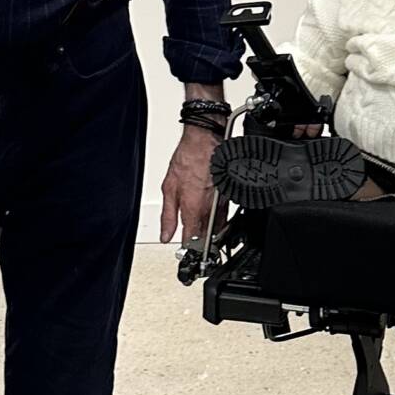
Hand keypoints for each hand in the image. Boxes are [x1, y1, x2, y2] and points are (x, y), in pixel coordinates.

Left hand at [160, 127, 218, 245]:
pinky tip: (212, 221)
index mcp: (193, 209)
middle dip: (200, 244)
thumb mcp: (168, 188)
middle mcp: (209, 209)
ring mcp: (221, 203)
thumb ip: (167, 216)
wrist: (206, 142)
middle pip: (206, 237)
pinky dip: (219, 222)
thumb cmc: (188, 159)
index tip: (185, 253)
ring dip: (210, 234)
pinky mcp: (228, 196)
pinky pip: (225, 216)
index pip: (192, 239)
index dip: (188, 249)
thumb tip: (165, 234)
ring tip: (202, 237)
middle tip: (195, 248)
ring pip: (218, 228)